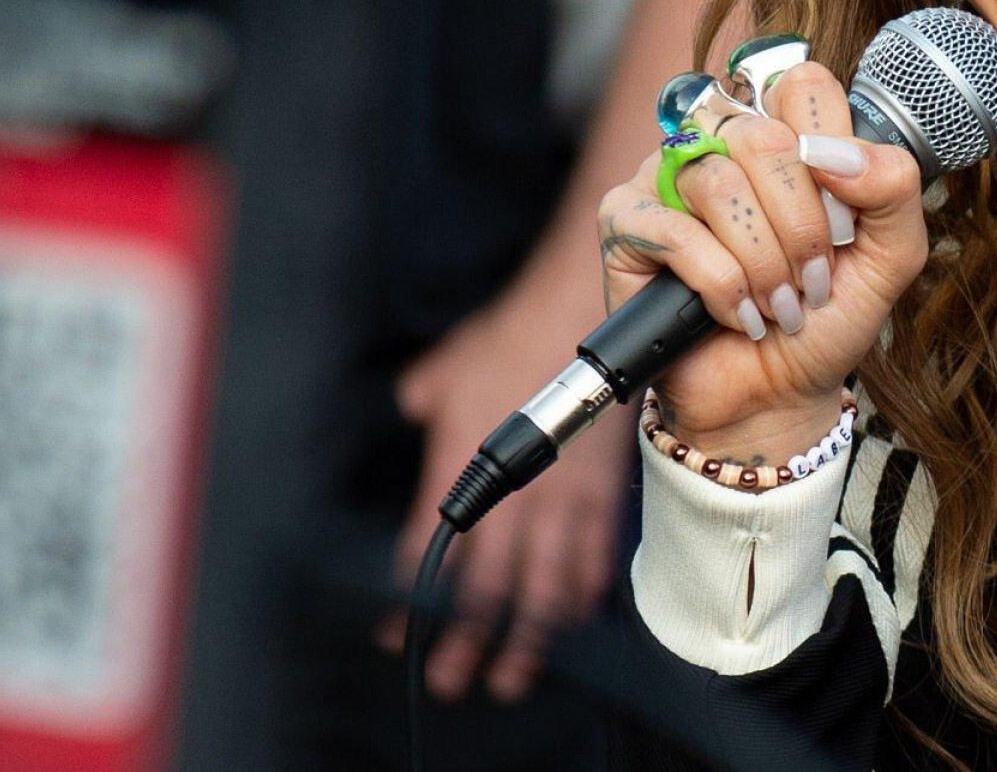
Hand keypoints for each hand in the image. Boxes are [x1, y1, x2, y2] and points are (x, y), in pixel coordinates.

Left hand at [377, 274, 630, 701]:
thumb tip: (413, 403)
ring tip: (514, 676)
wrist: (577, 317)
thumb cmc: (509, 337)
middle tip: (455, 680)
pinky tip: (572, 619)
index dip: (409, 604)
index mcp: (455, 472)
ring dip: (527, 640)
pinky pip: (592, 559)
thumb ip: (422, 398)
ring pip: (542, 589)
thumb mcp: (442, 368)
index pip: (424, 554)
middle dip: (466, 643)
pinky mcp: (600, 493)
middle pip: (484, 590)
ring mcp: (558, 501)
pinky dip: (581, 597)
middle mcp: (506, 497)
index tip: (396, 637)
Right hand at [594, 59, 926, 465]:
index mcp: (784, 134)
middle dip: (802, 228)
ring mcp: (669, 176)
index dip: (830, 152)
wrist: (778, 395)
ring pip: (719, 184)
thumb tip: (835, 153)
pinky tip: (734, 314)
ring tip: (775, 305)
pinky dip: (720, 285)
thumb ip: (894, 186)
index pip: (803, 86)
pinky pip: (675, 233)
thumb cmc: (826, 316)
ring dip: (763, 263)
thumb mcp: (893, 253)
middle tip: (811, 281)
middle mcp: (722, 141)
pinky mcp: (625, 222)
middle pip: (763, 137)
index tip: (842, 220)